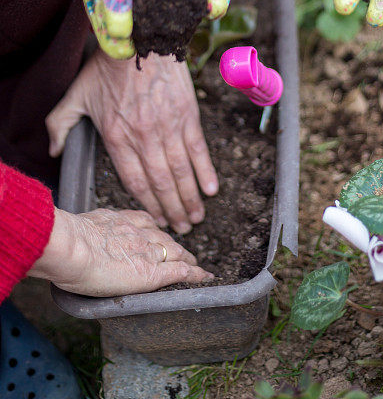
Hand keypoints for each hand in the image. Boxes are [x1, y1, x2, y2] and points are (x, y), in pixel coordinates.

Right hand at [29, 207, 211, 295]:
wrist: (71, 248)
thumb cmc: (65, 241)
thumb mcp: (79, 227)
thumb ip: (88, 230)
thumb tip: (78, 235)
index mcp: (121, 219)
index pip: (147, 224)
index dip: (155, 232)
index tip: (159, 236)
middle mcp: (139, 231)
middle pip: (164, 238)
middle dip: (174, 245)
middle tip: (182, 253)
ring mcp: (148, 250)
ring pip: (175, 252)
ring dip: (187, 258)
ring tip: (195, 266)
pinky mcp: (153, 272)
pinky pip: (179, 271)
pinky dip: (194, 274)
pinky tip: (204, 277)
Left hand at [46, 48, 217, 233]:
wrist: (141, 37)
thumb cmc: (108, 66)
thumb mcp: (76, 95)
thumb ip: (60, 124)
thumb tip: (52, 149)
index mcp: (117, 138)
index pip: (134, 181)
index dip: (147, 205)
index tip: (156, 221)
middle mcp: (144, 139)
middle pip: (161, 184)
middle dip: (173, 211)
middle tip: (183, 229)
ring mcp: (168, 128)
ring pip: (181, 172)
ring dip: (191, 198)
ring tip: (198, 216)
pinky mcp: (187, 115)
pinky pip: (198, 150)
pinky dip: (206, 171)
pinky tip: (211, 188)